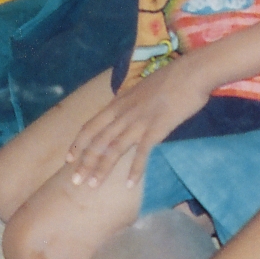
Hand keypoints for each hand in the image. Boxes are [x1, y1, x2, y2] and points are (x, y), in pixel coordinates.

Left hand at [65, 55, 212, 188]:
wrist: (191, 72)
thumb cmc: (170, 81)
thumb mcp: (140, 91)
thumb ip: (129, 105)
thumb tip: (122, 116)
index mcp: (118, 103)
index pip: (90, 126)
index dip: (78, 143)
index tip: (68, 159)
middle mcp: (123, 113)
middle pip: (98, 141)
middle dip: (84, 162)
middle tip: (75, 181)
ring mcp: (139, 121)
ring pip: (114, 148)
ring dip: (102, 168)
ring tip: (92, 186)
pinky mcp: (157, 128)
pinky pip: (142, 152)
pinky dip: (135, 169)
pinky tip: (129, 184)